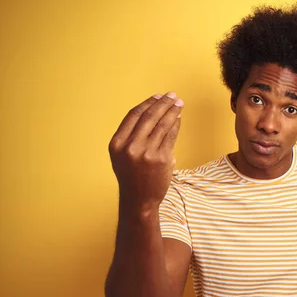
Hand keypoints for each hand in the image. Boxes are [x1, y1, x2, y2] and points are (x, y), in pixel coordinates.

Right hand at [109, 92, 183, 212]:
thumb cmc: (132, 175)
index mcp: (117, 143)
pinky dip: (176, 125)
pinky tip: (179, 118)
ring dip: (173, 111)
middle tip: (173, 96)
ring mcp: (146, 153)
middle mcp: (130, 147)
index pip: (134, 115)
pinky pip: (171, 136)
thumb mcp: (122, 154)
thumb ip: (132, 135)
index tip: (158, 96)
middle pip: (149, 116)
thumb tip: (154, 112)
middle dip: (163, 103)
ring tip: (179, 104)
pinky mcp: (162, 159)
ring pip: (162, 125)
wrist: (139, 200)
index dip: (148, 103)